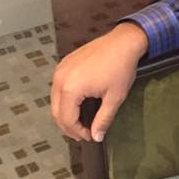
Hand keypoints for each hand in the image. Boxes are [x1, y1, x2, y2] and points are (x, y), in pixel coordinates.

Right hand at [50, 22, 148, 141]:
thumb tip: (97, 137)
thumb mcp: (114, 98)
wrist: (123, 42)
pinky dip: (65, 100)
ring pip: (55, 100)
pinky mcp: (64, 64)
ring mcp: (60, 70)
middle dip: (69, 126)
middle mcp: (60, 79)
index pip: (66, 120)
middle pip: (56, 112)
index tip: (90, 136)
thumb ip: (103, 120)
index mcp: (70, 88)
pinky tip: (78, 105)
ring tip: (81, 122)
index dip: (77, 132)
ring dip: (65, 114)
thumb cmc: (120, 67)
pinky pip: (58, 87)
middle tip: (84, 133)